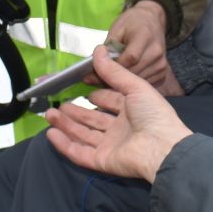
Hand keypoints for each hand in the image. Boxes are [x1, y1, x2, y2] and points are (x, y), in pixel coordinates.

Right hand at [43, 47, 191, 182]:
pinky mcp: (102, 161)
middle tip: (59, 104)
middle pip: (92, 120)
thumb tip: (97, 49)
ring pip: (83, 135)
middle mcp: (120, 129)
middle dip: (75, 112)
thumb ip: (113, 71)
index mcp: (132, 111)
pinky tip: (52, 133)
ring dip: (66, 125)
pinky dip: (65, 145)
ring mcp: (110, 146)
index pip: (111, 102)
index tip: (83, 88)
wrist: (162, 148)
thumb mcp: (134, 86)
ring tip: (49, 114)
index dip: (98, 96)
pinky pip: (79, 153)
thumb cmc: (153, 114)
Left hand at [104, 0, 168, 87]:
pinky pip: (143, 83)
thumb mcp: (116, 28)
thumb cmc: (132, 22)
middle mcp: (156, 51)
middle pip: (133, 71)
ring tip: (105, 79)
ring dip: (120, 84)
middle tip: (94, 79)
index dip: (113, 66)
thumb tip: (96, 66)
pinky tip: (121, 79)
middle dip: (113, 77)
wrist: (152, 20)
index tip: (97, 70)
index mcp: (145, 36)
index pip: (130, 57)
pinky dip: (130, 84)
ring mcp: (161, 63)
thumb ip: (108, 47)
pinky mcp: (162, 72)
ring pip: (137, 81)